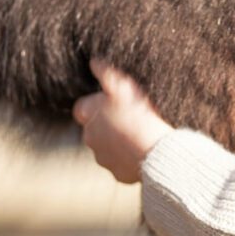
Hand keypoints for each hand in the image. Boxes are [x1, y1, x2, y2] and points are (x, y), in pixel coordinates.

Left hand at [72, 59, 173, 183]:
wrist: (153, 149)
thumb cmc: (137, 114)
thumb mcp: (123, 86)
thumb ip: (106, 74)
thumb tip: (93, 62)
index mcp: (89, 116)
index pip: (82, 108)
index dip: (95, 104)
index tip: (111, 102)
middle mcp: (90, 138)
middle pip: (94, 129)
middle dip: (107, 124)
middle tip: (129, 117)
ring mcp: (103, 158)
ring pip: (107, 148)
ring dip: (118, 142)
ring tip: (139, 134)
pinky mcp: (117, 173)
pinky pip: (121, 164)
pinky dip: (129, 158)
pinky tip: (143, 150)